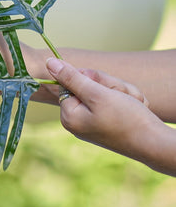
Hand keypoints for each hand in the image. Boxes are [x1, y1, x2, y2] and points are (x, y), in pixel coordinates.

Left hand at [46, 58, 175, 175]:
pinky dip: (125, 99)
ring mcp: (92, 121)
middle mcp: (78, 120)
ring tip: (131, 103)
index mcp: (69, 115)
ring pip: (102, 89)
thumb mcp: (97, 94)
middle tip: (120, 96)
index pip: (69, 81)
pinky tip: (134, 107)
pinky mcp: (107, 121)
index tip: (101, 87)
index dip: (88, 78)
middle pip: (85, 84)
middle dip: (107, 85)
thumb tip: (49, 62)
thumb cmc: (127, 119)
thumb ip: (72, 77)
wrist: (157, 143)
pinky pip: (112, 99)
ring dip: (119, 91)